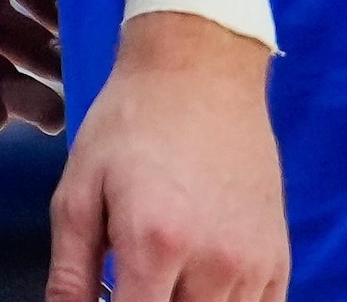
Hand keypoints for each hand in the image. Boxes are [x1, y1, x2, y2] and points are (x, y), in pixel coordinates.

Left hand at [44, 8, 281, 299]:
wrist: (200, 68)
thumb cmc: (131, 123)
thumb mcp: (77, 192)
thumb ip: (69, 275)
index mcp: (155, 244)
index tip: (108, 299)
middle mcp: (214, 263)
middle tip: (132, 285)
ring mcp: (253, 264)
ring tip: (163, 283)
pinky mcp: (277, 258)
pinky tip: (198, 289)